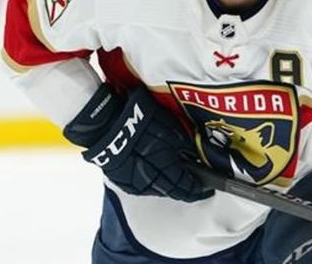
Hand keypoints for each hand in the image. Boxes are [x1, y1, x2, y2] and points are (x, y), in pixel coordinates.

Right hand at [67, 85, 212, 202]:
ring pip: (157, 190)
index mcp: (165, 169)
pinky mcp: (121, 179)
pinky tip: (156, 175)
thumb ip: (186, 146)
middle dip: (185, 188)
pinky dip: (152, 182)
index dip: (198, 189)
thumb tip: (197, 155)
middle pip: (173, 191)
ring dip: (168, 186)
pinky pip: (142, 186)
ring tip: (176, 178)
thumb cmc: (140, 120)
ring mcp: (134, 182)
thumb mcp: (171, 128)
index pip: (187, 187)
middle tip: (194, 185)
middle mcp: (151, 181)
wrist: (104, 122)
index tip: (207, 188)